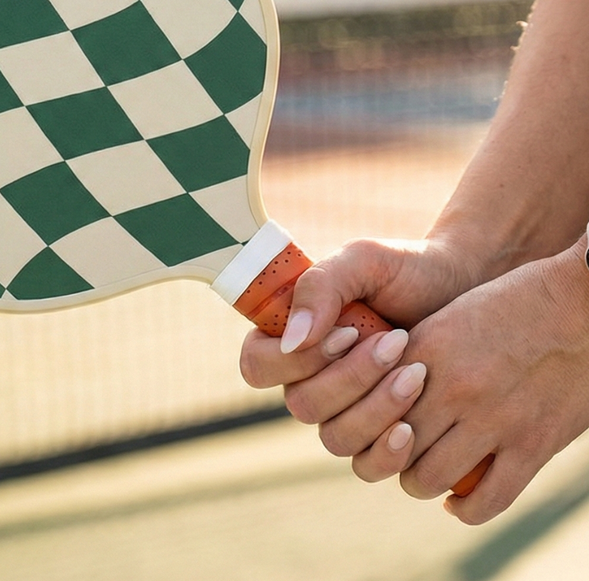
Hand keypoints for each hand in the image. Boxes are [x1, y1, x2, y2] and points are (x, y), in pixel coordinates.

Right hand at [239, 235, 488, 494]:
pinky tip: (412, 427)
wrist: (468, 290)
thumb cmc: (409, 269)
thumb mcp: (363, 259)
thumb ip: (321, 287)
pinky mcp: (380, 436)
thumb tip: (294, 339)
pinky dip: (388, 452)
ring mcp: (344, 411)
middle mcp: (309, 378)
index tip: (347, 332)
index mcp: (292, 335)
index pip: (257, 365)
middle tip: (397, 343)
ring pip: (334, 439)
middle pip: (301, 405)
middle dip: (352, 378)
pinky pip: (366, 466)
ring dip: (376, 410)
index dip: (293, 361)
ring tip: (417, 373)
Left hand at [353, 242, 588, 523]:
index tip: (363, 416)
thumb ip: (412, 352)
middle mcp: (452, 386)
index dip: (357, 414)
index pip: (365, 398)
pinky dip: (464, 507)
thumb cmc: (509, 303)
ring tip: (420, 470)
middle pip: (388, 443)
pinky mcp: (533, 444)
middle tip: (389, 449)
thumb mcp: (447, 317)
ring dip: (417, 479)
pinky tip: (456, 499)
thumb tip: (378, 384)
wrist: (580, 302)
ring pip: (427, 477)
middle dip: (381, 451)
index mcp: (424, 348)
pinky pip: (486, 499)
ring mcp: (494, 418)